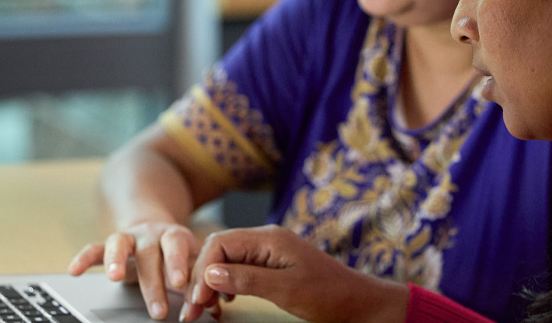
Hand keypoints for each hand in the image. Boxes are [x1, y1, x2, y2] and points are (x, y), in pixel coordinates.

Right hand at [68, 221, 199, 319]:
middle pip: (149, 253)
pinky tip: (74, 271)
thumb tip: (215, 308)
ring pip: (119, 243)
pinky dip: (84, 258)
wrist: (155, 228)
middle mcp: (150, 234)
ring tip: (114, 278)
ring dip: (116, 259)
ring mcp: (128, 237)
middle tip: (158, 310)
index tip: (180, 284)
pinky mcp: (109, 245)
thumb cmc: (176, 253)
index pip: (176, 245)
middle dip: (153, 283)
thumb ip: (201, 283)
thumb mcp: (191, 261)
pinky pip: (94, 248)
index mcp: (174, 236)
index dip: (177, 263)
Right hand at [179, 225, 409, 322]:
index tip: (197, 301)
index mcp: (269, 238)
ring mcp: (270, 252)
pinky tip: (223, 303)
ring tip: (203, 311)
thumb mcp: (287, 290)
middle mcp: (267, 240)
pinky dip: (225, 285)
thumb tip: (210, 274)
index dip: (202, 271)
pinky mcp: (273, 265)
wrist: (360, 303)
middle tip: (191, 313)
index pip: (220, 244)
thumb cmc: (329, 296)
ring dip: (210, 284)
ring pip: (227, 261)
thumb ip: (248, 280)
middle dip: (201, 280)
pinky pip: (239, 269)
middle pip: (219, 251)